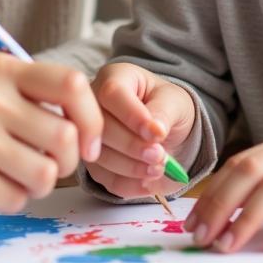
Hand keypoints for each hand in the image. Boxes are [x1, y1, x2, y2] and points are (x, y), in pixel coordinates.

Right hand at [0, 52, 102, 211]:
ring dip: (38, 184)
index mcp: (2, 69)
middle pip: (64, 138)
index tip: (87, 144)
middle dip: (65, 162)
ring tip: (14, 176)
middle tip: (45, 166)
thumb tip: (91, 134)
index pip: (72, 85)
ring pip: (45, 174)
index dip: (91, 119)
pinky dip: (11, 200)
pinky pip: (16, 199)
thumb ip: (38, 97)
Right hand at [86, 62, 196, 198]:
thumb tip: (155, 131)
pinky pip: (103, 178)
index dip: (132, 116)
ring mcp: (88, 133)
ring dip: (131, 168)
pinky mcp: (93, 161)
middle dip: (132, 146)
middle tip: (160, 156)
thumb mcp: (174, 102)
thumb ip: (163, 112)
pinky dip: (128, 185)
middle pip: (101, 127)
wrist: (167, 129)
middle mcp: (93, 103)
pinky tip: (148, 183)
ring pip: (99, 156)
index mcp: (115, 77)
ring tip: (158, 169)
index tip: (157, 135)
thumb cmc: (168, 106)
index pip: (112, 93)